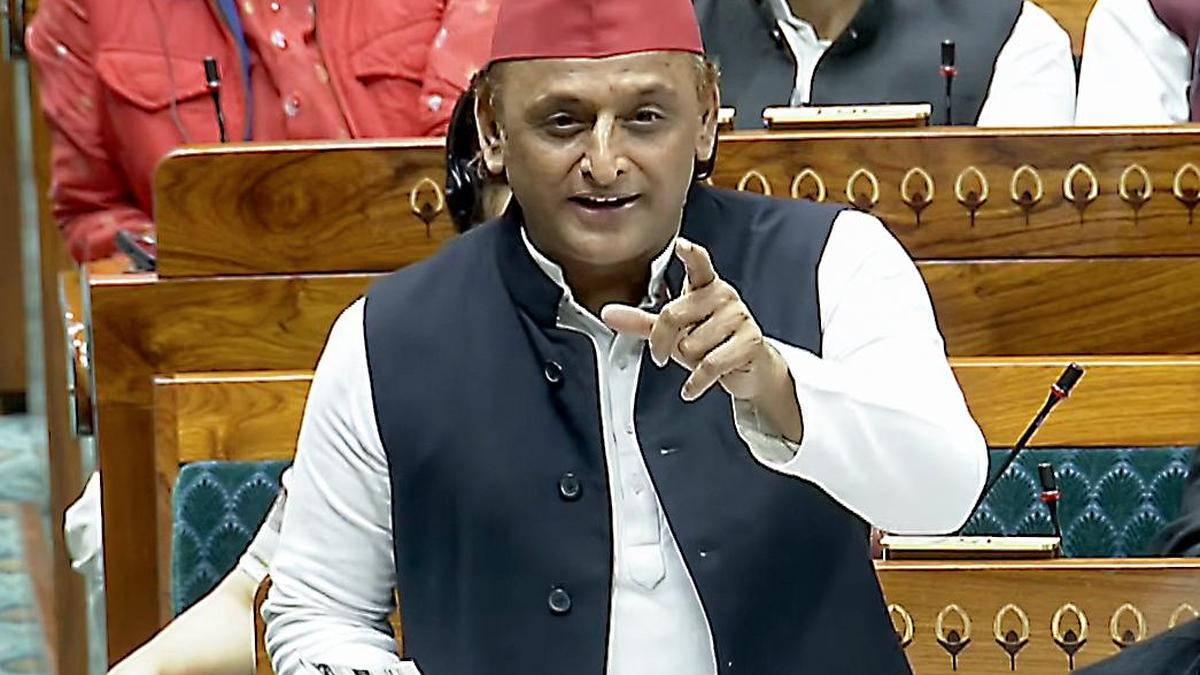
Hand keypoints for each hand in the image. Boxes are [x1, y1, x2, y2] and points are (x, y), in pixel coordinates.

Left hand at [600, 238, 788, 404]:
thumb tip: (608, 314)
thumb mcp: (673, 332)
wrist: (748, 368)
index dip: (690, 254)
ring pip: (692, 344)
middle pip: (673, 315)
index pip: (698, 265)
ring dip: (689, 362)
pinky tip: (692, 387)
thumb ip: (642, 322)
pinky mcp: (750, 343)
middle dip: (662, 342)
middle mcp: (724, 296)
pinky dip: (696, 382)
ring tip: (700, 359)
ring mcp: (739, 318)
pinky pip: (710, 365)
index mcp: (705, 286)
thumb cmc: (710, 343)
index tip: (681, 245)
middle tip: (663, 353)